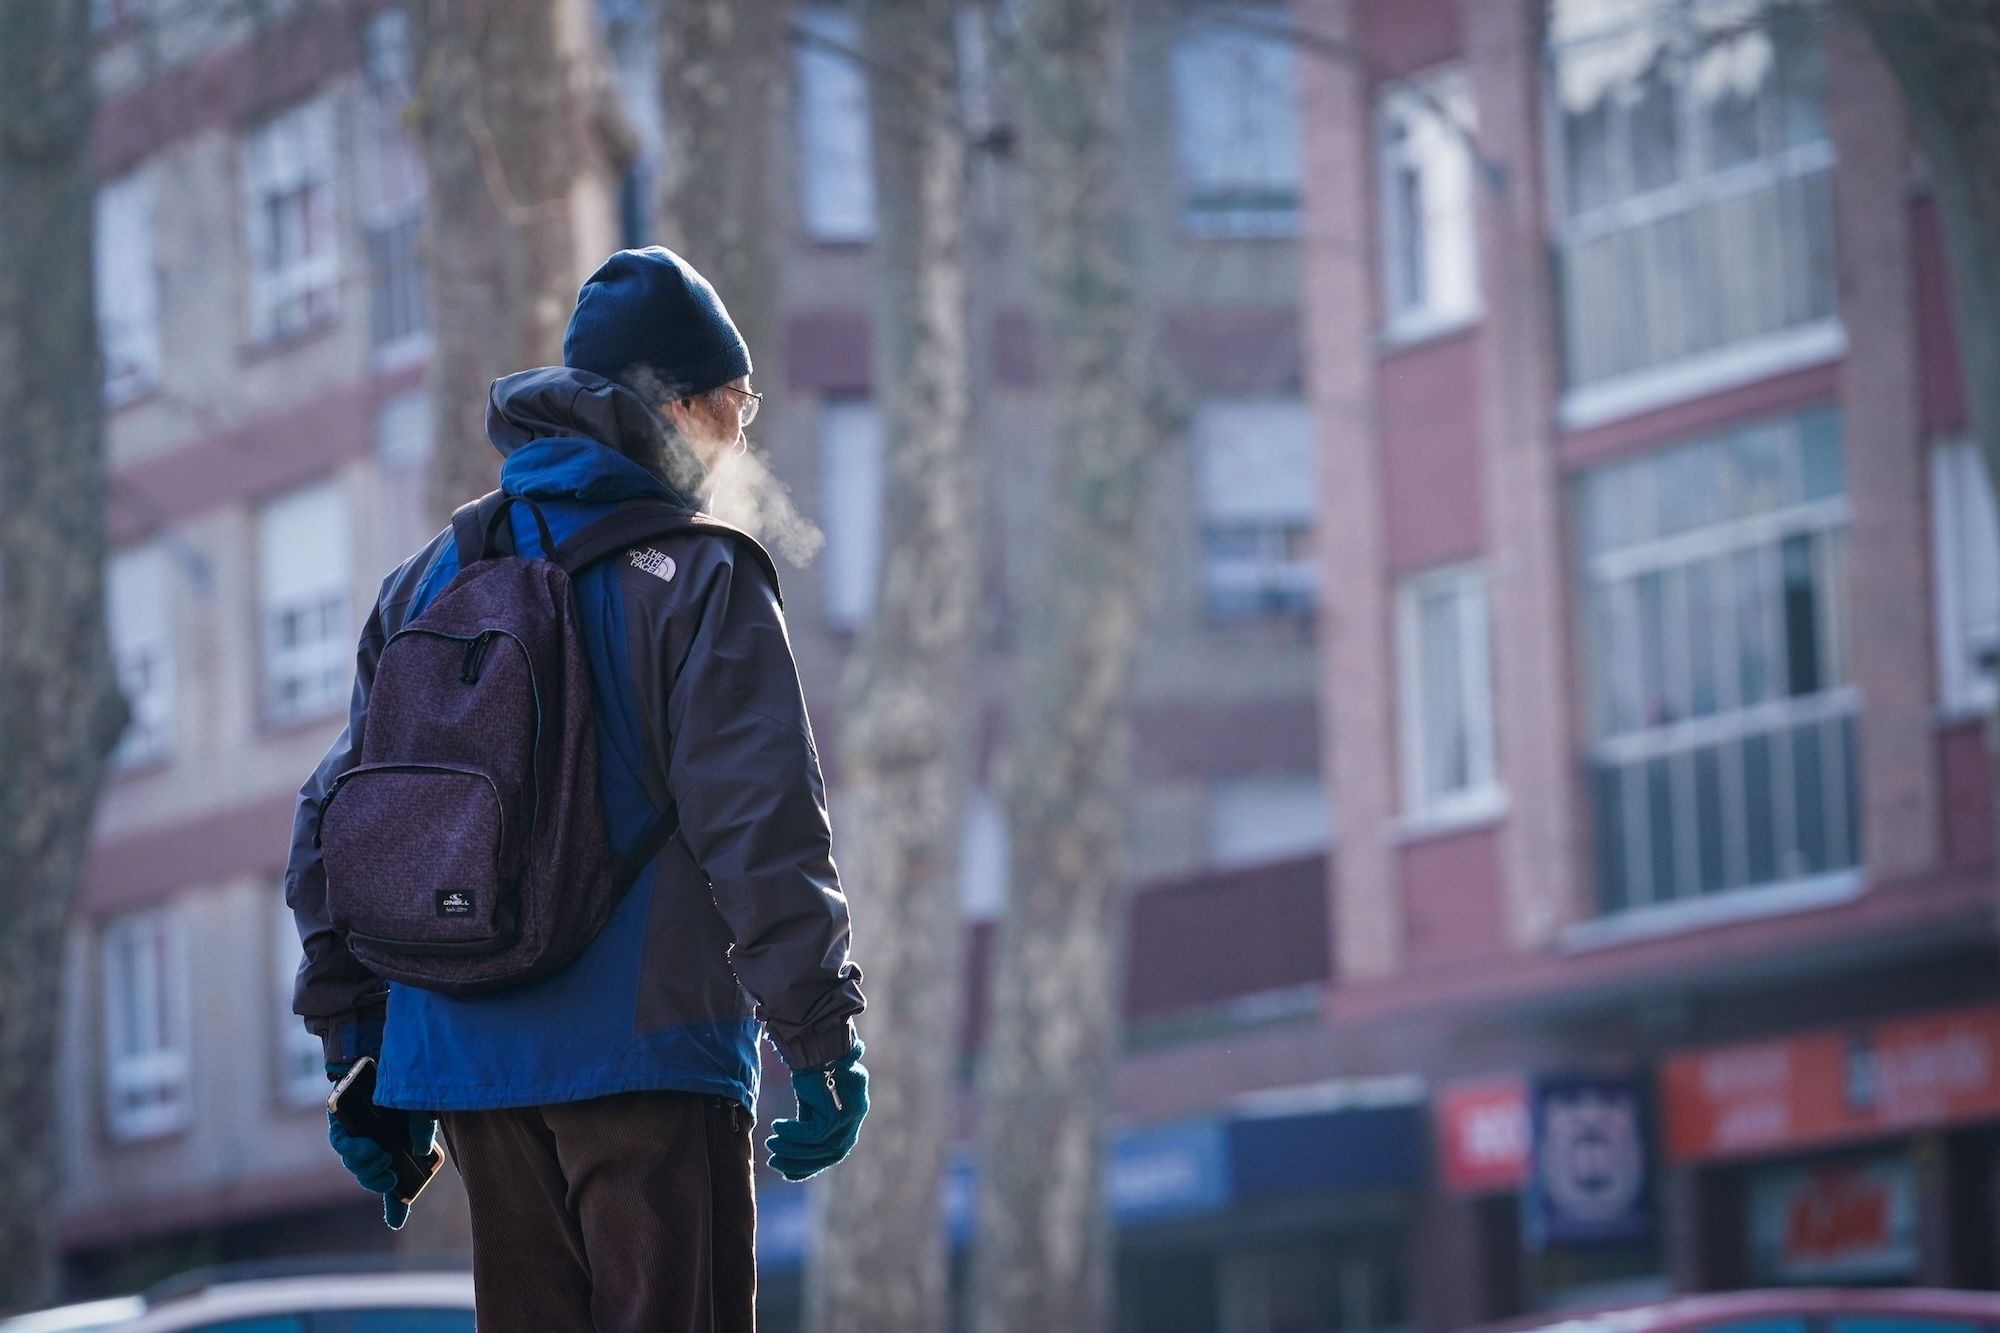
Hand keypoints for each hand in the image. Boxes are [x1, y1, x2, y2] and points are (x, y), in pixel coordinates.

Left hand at [326, 1061, 437, 1230]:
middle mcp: (375, 1143)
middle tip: (390, 1174)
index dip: (395, 1205)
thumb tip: (419, 1150)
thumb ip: (424, 1130)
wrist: (387, 1050)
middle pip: (370, 1175)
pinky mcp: (339, 1122)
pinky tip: (367, 1146)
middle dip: (378, 1180)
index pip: (395, 1182)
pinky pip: (340, 1144)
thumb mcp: (425, 1107)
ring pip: (353, 1164)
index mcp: (397, 1146)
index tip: (397, 1220)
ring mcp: (356, 1134)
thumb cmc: (410, 1079)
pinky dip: (353, 1149)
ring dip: (365, 1167)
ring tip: (380, 1157)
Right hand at [765, 1041, 867, 1181]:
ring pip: (821, 1147)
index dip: (810, 1164)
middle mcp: (856, 1116)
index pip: (834, 1150)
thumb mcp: (813, 1100)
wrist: (819, 1042)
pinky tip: (777, 1128)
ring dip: (793, 1149)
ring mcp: (851, 1116)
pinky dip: (794, 1134)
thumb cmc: (814, 1067)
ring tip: (771, 1144)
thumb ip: (811, 1122)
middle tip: (774, 1162)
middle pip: (831, 1153)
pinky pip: (814, 1134)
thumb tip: (793, 1148)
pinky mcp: (840, 1113)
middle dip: (800, 1162)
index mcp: (852, 1114)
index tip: (787, 1171)